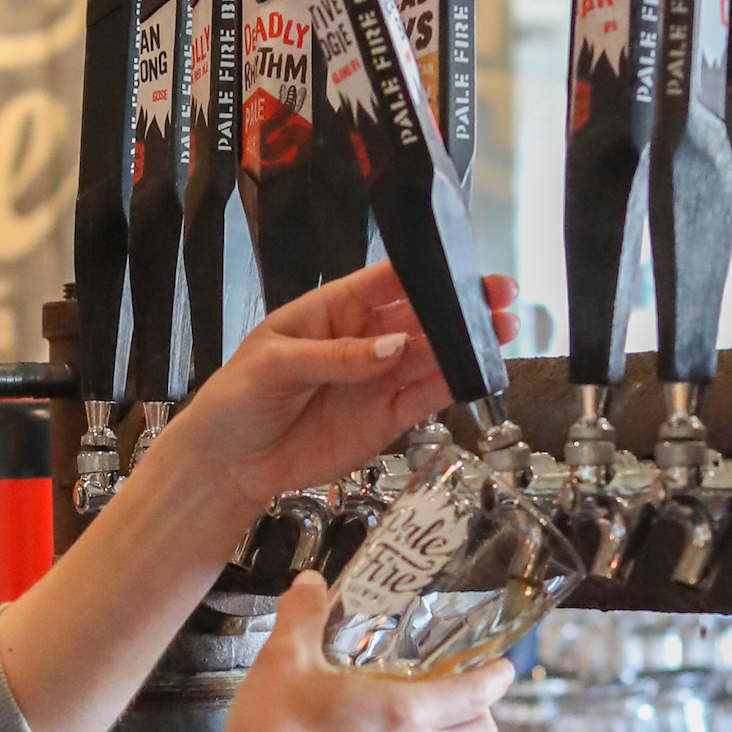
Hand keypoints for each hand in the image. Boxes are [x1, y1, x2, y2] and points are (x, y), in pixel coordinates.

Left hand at [157, 265, 519, 511]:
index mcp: (333, 311)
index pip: (385, 282)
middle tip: (500, 300)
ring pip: (430, 355)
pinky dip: (452, 386)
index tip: (462, 267)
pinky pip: (425, 397)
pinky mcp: (386, 418)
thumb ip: (335, 356)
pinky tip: (478, 373)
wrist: (229, 463)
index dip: (424, 273)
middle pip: (419, 317)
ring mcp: (378, 379)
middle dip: (459, 308)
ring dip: (465, 345)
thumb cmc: (238, 399)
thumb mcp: (275, 366)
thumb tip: (392, 347)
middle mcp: (364, 339)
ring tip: (502, 333)